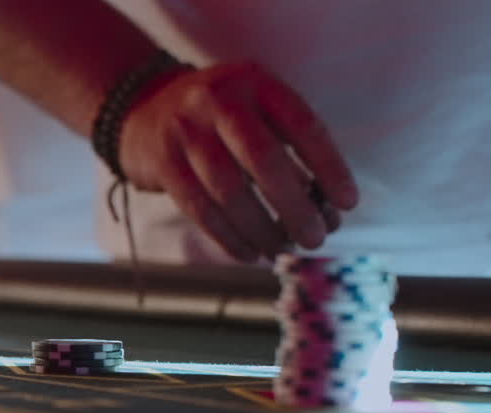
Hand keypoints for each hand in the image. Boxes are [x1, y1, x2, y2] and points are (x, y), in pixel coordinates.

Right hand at [118, 61, 357, 261]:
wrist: (143, 108)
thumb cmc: (218, 118)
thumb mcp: (254, 107)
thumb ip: (286, 143)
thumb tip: (326, 207)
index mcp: (255, 82)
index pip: (302, 125)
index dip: (330, 167)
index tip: (347, 204)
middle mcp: (218, 101)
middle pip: (263, 159)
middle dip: (294, 206)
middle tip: (315, 238)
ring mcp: (186, 131)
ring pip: (228, 190)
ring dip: (261, 228)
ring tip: (282, 250)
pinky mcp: (163, 163)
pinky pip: (199, 209)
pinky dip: (228, 237)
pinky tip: (249, 252)